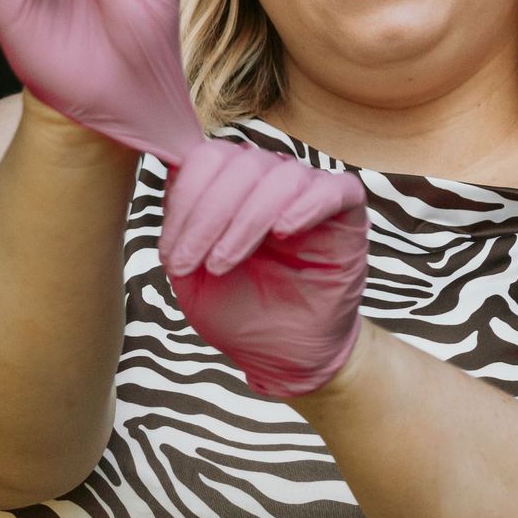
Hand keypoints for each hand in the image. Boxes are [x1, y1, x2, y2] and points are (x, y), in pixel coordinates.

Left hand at [159, 141, 368, 398]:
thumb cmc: (240, 313)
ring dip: (246, 219)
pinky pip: (336, 189)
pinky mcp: (348, 214)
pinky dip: (306, 205)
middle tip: (194, 263)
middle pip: (239, 163)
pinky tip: (282, 232)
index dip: (185, 200)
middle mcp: (270, 181)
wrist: (283, 357)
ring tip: (225, 263)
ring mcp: (310, 193)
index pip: (207, 160)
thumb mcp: (190, 275)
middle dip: (208, 215)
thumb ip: (178, 227)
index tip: (171, 257)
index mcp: (232, 187)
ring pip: (281, 175)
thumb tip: (169, 175)